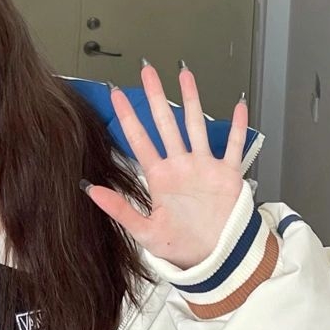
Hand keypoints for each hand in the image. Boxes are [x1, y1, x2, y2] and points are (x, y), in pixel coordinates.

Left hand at [82, 62, 248, 271]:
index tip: (116, 95)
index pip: (140, 141)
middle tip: (147, 72)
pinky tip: (237, 107)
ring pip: (197, 126)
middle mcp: (180, 166)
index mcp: (160, 178)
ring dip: (192, 101)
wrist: (213, 257)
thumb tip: (91, 191)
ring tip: (185, 76)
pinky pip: (234, 147)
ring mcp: (204, 167)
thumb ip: (120, 209)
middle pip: (166, 124)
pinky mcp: (227, 174)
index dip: (128, 118)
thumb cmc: (180, 247)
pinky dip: (237, 128)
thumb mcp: (145, 231)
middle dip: (156, 97)